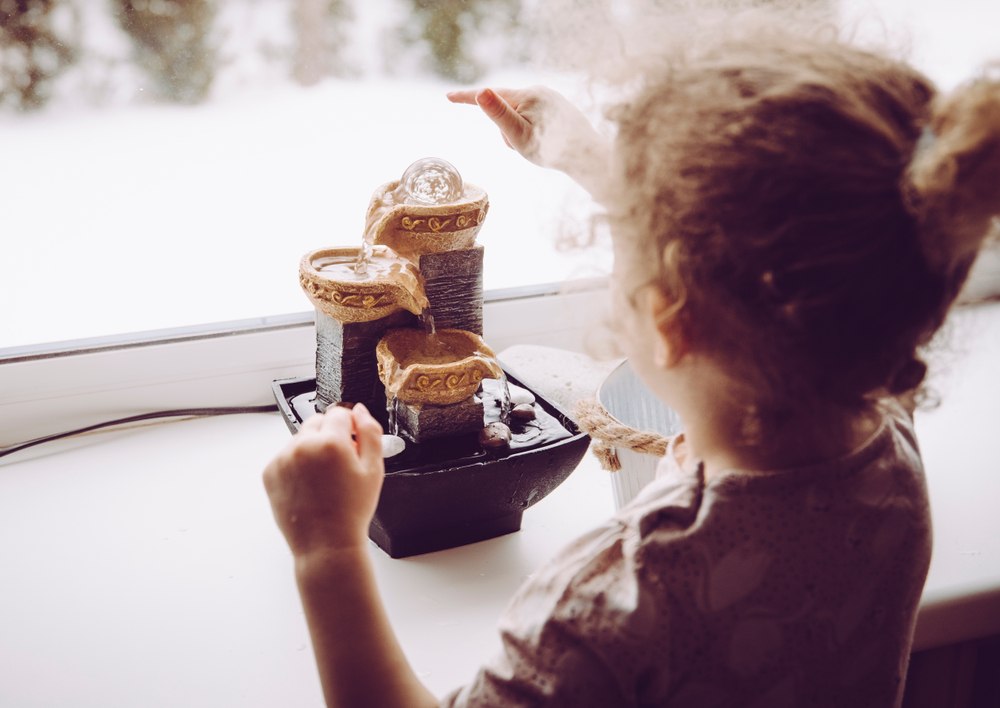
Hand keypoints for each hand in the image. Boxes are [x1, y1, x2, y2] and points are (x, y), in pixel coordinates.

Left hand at [263, 404, 384, 556]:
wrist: (326, 544)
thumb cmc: (352, 511)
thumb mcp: (374, 469)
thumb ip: (370, 433)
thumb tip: (361, 411)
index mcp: (330, 442)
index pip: (340, 412)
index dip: (350, 427)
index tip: (353, 444)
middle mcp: (302, 446)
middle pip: (317, 421)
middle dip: (330, 435)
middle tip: (340, 463)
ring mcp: (282, 459)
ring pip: (301, 439)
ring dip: (312, 449)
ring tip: (324, 479)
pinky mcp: (270, 472)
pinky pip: (286, 456)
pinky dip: (297, 464)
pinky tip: (309, 486)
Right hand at [447, 86, 611, 199]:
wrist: (587, 155)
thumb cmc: (552, 149)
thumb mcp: (519, 136)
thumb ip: (499, 115)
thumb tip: (481, 92)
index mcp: (526, 95)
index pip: (489, 96)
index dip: (467, 98)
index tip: (448, 96)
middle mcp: (539, 91)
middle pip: (506, 111)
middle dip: (506, 131)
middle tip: (523, 149)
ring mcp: (550, 98)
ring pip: (519, 117)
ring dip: (520, 134)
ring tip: (538, 147)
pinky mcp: (558, 107)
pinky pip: (533, 119)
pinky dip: (531, 132)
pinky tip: (547, 142)